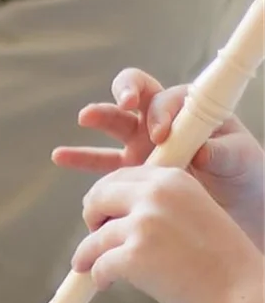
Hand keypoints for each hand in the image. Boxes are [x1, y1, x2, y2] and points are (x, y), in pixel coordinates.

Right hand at [53, 68, 264, 249]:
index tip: (161, 135)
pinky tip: (60, 156)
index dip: (161, 112)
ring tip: (86, 117)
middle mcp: (162, 123)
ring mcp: (142, 146)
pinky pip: (100, 164)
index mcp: (190, 112)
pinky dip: (79, 159)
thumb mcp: (241, 160)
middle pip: (138, 95)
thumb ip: (224, 151)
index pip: (168, 98)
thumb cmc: (243, 178)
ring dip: (100, 116)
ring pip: (115, 124)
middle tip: (124, 104)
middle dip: (127, 92)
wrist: (233, 210)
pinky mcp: (128, 172)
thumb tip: (203, 150)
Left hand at [75, 165, 263, 302]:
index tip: (101, 216)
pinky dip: (97, 277)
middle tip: (92, 239)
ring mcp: (143, 225)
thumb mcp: (192, 210)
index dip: (103, 198)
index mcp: (171, 179)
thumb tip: (112, 212)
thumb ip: (158, 204)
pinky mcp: (133, 256)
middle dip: (90, 219)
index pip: (119, 177)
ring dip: (86, 255)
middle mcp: (155, 195)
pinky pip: (98, 265)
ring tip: (87, 267)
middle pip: (97, 199)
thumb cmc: (217, 257)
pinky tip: (105, 283)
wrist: (240, 290)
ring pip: (94, 238)